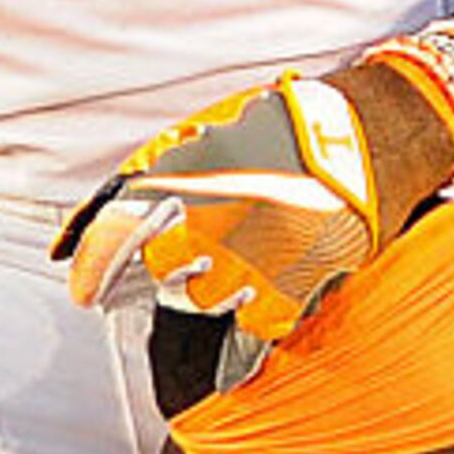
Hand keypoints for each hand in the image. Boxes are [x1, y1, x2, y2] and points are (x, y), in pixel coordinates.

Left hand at [60, 76, 383, 340]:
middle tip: (195, 246)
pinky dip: (256, 306)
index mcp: (193, 180)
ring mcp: (257, 263)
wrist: (369, 138)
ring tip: (244, 253)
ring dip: (215, 282)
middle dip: (172, 262)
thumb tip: (96, 226)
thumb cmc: (285, 132)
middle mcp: (219, 225)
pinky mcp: (294, 290)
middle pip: (165, 272)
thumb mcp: (210, 136)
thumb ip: (154, 178)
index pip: (119, 233)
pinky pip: (254, 321)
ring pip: (206, 298)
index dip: (94, 265)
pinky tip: (270, 278)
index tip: (85, 287)